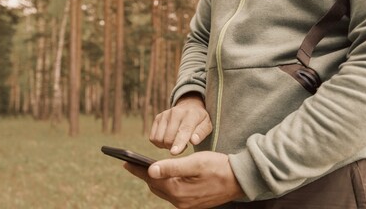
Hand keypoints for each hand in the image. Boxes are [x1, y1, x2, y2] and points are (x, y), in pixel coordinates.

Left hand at [124, 151, 244, 208]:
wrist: (241, 179)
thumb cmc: (219, 166)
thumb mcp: (195, 163)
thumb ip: (171, 167)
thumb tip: (150, 170)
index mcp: (179, 191)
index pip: (151, 178)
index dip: (137, 169)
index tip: (124, 161)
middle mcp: (181, 202)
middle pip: (155, 187)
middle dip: (143, 175)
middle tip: (131, 164)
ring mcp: (187, 205)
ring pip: (164, 191)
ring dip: (154, 180)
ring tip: (144, 169)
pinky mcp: (193, 204)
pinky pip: (173, 195)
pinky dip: (166, 185)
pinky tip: (164, 177)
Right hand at [150, 93, 211, 154]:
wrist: (189, 106)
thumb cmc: (199, 120)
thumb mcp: (207, 125)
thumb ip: (201, 133)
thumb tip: (193, 141)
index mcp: (191, 114)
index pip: (183, 130)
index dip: (178, 142)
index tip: (174, 152)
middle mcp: (175, 113)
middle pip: (168, 137)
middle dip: (174, 147)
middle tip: (183, 147)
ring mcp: (164, 115)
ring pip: (159, 139)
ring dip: (166, 146)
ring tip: (176, 142)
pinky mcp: (157, 118)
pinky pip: (153, 137)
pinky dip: (159, 143)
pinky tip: (168, 140)